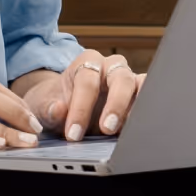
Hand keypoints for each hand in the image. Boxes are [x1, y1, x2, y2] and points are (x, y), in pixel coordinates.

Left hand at [18, 56, 143, 142]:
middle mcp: (111, 67)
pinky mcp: (139, 95)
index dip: (80, 108)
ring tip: (126, 131)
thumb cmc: (57, 102)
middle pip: (120, 79)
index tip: (73, 133)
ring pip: (141, 86)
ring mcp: (128, 80)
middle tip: (106, 129)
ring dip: (135, 109)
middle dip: (115, 105)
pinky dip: (146, 112)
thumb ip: (48, 108)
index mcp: (87, 62)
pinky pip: (150, 99)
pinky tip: (137, 130)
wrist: (66, 107)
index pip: (87, 81)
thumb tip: (58, 109)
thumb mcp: (45, 105)